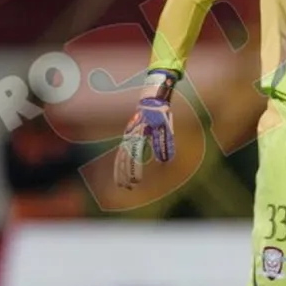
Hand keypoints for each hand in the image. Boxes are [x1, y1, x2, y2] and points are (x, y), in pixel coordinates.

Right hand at [114, 70, 177, 188]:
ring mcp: (128, 135)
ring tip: (122, 185)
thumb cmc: (160, 112)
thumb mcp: (165, 126)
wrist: (151, 98)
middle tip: (128, 188)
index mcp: (139, 134)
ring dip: (120, 171)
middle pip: (124, 159)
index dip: (134, 170)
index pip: (135, 156)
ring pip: (120, 156)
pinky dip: (120, 163)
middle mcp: (130, 136)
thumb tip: (163, 161)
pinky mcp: (129, 135)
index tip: (136, 182)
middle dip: (125, 174)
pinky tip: (121, 172)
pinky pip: (121, 152)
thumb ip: (163, 143)